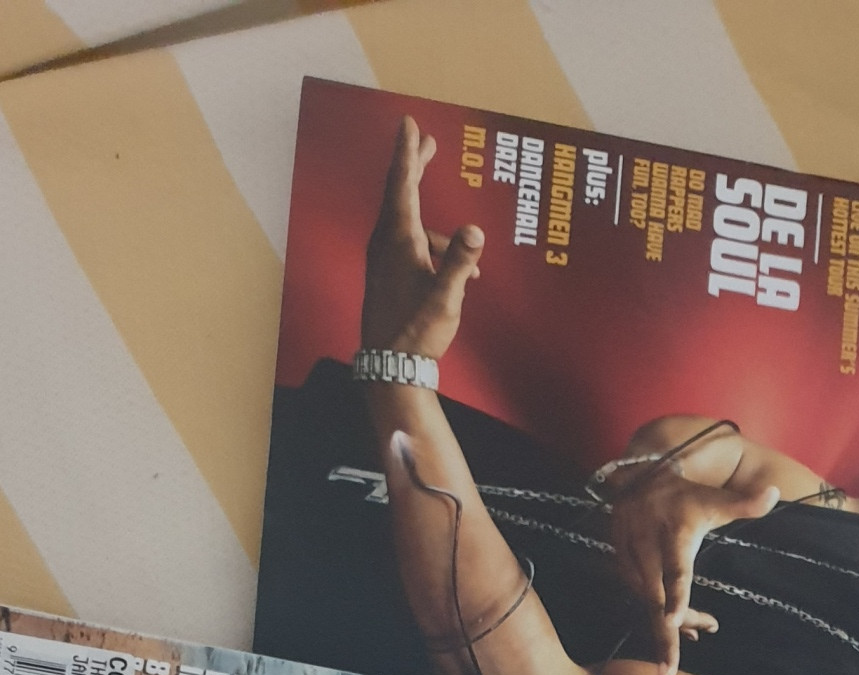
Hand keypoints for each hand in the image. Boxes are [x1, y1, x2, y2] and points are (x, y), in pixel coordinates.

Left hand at [361, 116, 482, 361]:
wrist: (389, 367)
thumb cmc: (417, 332)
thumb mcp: (446, 297)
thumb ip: (460, 261)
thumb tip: (475, 230)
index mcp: (399, 238)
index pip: (402, 183)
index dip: (408, 151)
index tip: (409, 123)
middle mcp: (386, 242)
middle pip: (401, 192)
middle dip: (415, 165)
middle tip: (426, 140)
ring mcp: (384, 259)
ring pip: (410, 225)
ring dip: (436, 228)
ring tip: (468, 256)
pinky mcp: (387, 275)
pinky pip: (412, 249)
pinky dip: (434, 253)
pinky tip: (458, 277)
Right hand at [607, 462, 779, 674]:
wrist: (637, 479)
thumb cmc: (684, 495)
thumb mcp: (713, 499)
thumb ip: (743, 502)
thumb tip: (775, 494)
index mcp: (674, 537)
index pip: (676, 572)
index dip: (675, 597)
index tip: (672, 621)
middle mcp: (649, 552)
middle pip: (656, 603)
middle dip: (664, 637)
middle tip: (670, 671)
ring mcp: (632, 561)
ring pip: (650, 604)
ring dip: (670, 626)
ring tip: (700, 632)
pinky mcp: (623, 568)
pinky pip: (641, 599)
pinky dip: (659, 613)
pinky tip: (679, 625)